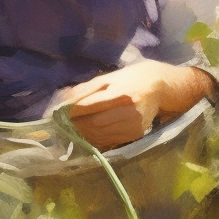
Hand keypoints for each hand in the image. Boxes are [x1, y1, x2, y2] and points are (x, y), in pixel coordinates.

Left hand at [56, 61, 217, 149]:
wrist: (159, 87)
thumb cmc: (130, 78)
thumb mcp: (108, 78)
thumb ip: (85, 89)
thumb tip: (63, 100)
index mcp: (121, 93)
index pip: (91, 106)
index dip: (72, 111)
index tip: (58, 112)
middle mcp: (129, 111)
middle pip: (94, 123)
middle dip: (75, 124)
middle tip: (63, 122)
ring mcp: (133, 126)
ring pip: (100, 135)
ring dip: (83, 133)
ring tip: (74, 126)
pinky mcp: (135, 135)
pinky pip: (109, 141)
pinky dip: (95, 138)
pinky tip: (88, 132)